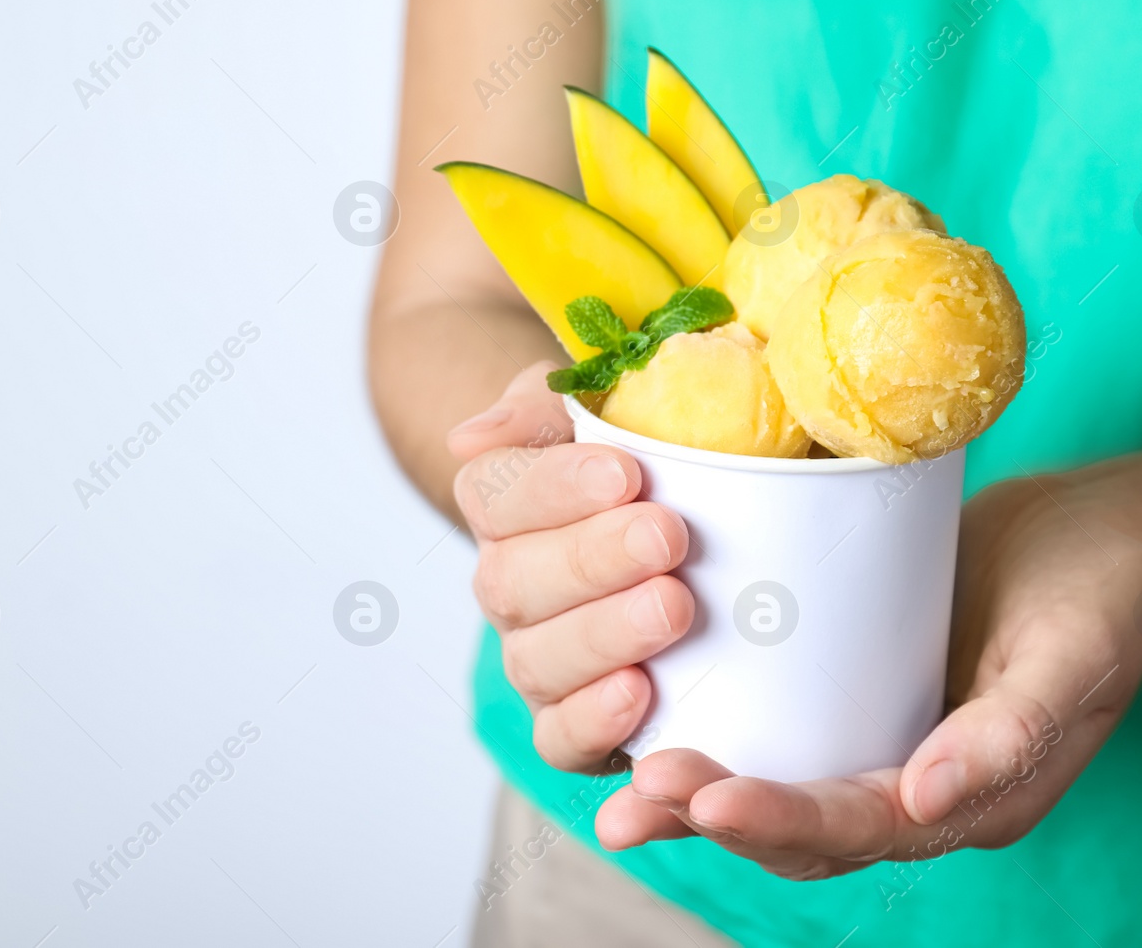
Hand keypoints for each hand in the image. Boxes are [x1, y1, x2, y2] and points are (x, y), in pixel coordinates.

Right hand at [448, 362, 695, 772]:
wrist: (671, 523)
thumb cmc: (635, 457)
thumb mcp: (593, 403)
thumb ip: (539, 406)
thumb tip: (470, 438)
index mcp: (502, 505)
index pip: (496, 494)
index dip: (554, 487)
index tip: (625, 473)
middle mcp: (507, 586)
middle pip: (515, 581)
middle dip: (592, 559)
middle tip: (666, 537)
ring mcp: (535, 658)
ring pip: (537, 661)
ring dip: (603, 635)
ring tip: (672, 608)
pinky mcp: (570, 723)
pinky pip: (559, 738)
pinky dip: (593, 723)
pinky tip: (639, 694)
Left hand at [595, 467, 1141, 877]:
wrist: (1106, 536)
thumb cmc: (1100, 594)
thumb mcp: (1071, 654)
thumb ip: (1007, 732)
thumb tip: (926, 801)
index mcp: (970, 801)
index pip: (857, 829)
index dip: (777, 821)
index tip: (704, 798)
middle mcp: (917, 789)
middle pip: (800, 828)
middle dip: (713, 815)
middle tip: (635, 792)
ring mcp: (883, 742)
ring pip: (779, 790)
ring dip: (701, 796)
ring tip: (621, 787)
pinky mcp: (858, 691)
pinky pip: (782, 729)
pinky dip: (723, 736)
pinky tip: (654, 716)